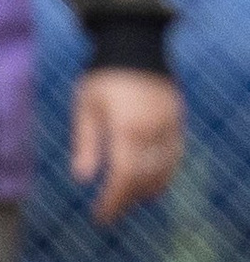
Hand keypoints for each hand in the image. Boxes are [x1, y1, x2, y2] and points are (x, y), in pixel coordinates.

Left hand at [71, 69, 184, 224]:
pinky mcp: (178, 118)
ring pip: (165, 168)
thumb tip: (83, 179)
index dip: (113, 201)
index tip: (100, 217)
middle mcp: (154, 129)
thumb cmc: (103, 78)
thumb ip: (85, 144)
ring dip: (147, 189)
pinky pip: (176, 153)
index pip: (123, 176)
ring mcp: (170, 124)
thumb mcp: (85, 109)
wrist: (136, 45)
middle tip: (110, 213)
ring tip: (129, 202)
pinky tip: (152, 183)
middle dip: (127, 199)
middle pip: (145, 177)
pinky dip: (165, 172)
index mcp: (128, 128)